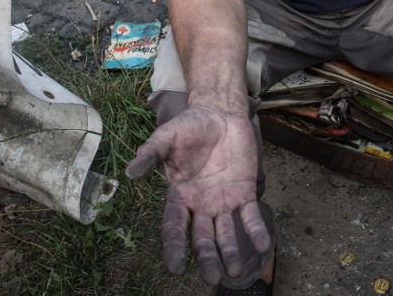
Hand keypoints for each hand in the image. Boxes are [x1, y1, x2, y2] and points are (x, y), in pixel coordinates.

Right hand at [125, 107, 271, 285]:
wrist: (220, 113)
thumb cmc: (189, 126)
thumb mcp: (166, 137)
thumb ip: (151, 154)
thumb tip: (129, 172)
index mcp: (179, 196)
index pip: (174, 227)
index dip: (175, 247)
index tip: (176, 267)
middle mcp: (201, 205)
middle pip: (202, 238)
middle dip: (208, 258)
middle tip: (213, 278)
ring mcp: (224, 201)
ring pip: (226, 233)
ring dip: (231, 252)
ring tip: (235, 271)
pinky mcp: (245, 191)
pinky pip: (250, 216)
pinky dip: (256, 231)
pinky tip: (263, 245)